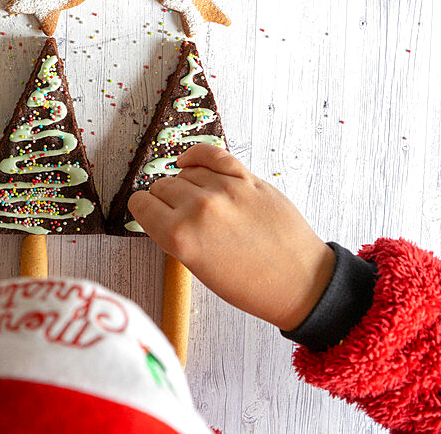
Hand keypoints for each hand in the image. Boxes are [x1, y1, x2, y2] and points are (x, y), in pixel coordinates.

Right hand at [128, 143, 334, 330]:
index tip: (150, 214)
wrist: (300, 283)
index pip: (140, 204)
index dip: (144, 211)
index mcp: (180, 237)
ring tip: (197, 203)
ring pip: (184, 173)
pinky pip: (212, 154)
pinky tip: (190, 163)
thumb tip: (162, 211)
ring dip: (184, 185)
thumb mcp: (198, 268)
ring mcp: (224, 190)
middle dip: (164, 200)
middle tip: (178, 215)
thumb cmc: (251, 285)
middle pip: (161, 187)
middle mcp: (198, 209)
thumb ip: (175, 235)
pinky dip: (197, 155)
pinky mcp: (247, 179)